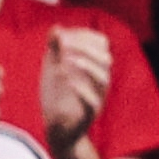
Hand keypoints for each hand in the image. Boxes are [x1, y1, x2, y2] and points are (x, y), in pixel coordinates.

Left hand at [38, 21, 114, 145]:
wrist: (57, 130)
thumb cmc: (57, 97)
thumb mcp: (52, 70)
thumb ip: (54, 49)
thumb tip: (56, 27)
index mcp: (94, 68)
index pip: (100, 44)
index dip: (84, 36)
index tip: (63, 35)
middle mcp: (99, 82)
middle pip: (105, 58)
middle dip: (85, 47)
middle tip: (63, 44)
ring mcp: (96, 98)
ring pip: (103, 79)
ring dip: (86, 65)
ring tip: (66, 60)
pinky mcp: (88, 116)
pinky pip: (92, 103)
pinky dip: (82, 90)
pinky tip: (68, 81)